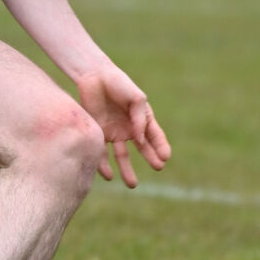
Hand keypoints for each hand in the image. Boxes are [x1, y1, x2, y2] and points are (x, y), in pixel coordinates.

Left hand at [74, 66, 170, 187]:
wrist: (94, 75)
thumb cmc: (118, 83)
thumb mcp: (135, 97)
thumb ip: (139, 118)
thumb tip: (140, 139)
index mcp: (142, 118)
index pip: (155, 135)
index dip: (161, 146)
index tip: (165, 157)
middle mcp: (129, 128)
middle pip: (142, 148)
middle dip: (150, 158)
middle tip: (158, 168)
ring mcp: (114, 131)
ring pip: (122, 155)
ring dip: (126, 169)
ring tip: (132, 184)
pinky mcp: (98, 132)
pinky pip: (102, 152)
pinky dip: (104, 165)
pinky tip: (109, 175)